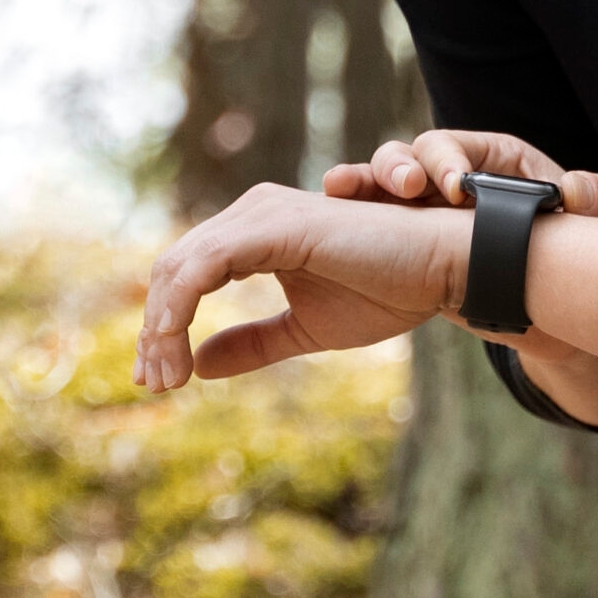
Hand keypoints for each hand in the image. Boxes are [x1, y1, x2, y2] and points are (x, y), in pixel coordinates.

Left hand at [134, 183, 464, 391]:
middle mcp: (253, 212)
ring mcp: (262, 214)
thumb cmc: (389, 290)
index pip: (187, 274)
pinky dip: (181, 309)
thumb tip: (201, 365)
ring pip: (181, 267)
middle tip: (153, 384)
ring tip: (165, 378)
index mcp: (256, 232)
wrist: (443, 268)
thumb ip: (254, 343)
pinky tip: (180, 350)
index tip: (160, 379)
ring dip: (162, 326)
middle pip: (173, 268)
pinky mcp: (276, 227)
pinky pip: (205, 266)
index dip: (164, 325)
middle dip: (155, 330)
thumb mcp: (305, 329)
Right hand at [322, 129, 597, 364]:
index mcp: (483, 158)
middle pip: (409, 155)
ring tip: (342, 187)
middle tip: (407, 189)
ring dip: (361, 180)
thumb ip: (592, 198)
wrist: (529, 271)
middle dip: (401, 168)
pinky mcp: (393, 226)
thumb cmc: (552, 229)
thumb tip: (581, 191)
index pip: (456, 148)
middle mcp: (442, 170)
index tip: (455, 189)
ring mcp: (413, 199)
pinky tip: (328, 198)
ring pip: (377, 177)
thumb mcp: (578, 213)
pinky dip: (344, 202)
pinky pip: (360, 208)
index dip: (449, 162)